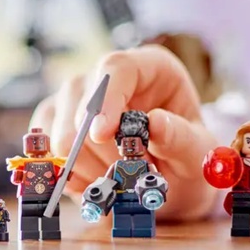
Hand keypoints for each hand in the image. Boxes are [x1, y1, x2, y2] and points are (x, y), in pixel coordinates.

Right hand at [31, 45, 221, 221]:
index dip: (106, 98)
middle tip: (134, 175)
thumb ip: (182, 138)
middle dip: (105, 151)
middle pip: (81, 103)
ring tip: (122, 180)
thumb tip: (156, 123)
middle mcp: (104, 77)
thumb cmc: (185, 157)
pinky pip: (50, 155)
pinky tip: (99, 182)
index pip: (116, 67)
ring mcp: (74, 100)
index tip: (103, 134)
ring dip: (92, 170)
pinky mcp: (55, 126)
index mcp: (148, 67)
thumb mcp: (199, 153)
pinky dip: (74, 178)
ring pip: (62, 136)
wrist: (170, 180)